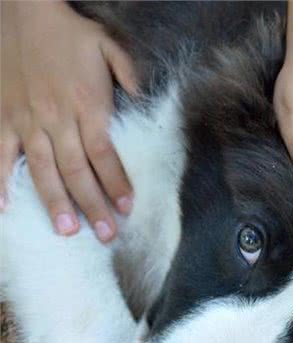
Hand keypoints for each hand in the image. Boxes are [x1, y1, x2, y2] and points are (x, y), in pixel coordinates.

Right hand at [1, 1, 137, 241]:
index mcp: (88, 105)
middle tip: (105, 235)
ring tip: (66, 231)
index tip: (127, 208)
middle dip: (93, 204)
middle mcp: (57, 118)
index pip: (105, 154)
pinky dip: (1, 181)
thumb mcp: (110, 47)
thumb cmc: (70, 32)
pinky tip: (6, 207)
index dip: (117, 183)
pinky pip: (0, 154)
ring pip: (42, 169)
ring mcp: (26, 120)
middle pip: (77, 170)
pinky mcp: (3, 117)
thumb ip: (129, 76)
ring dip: (54, 202)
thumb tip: (143, 100)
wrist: (22, 11)